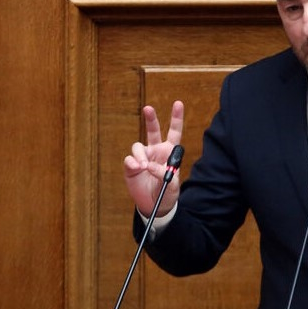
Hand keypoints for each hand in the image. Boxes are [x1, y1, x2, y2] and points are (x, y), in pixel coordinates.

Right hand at [123, 101, 184, 217]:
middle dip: (151, 118)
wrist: (154, 205)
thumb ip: (164, 174)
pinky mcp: (131, 166)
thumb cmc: (167, 193)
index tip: (178, 103)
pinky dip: (132, 163)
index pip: (174, 132)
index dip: (176, 118)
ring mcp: (143, 157)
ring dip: (140, 156)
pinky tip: (137, 169)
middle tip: (148, 108)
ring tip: (143, 167)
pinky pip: (129, 159)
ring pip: (137, 147)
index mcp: (169, 152)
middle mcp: (156, 151)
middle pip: (153, 130)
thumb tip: (149, 165)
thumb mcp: (172, 186)